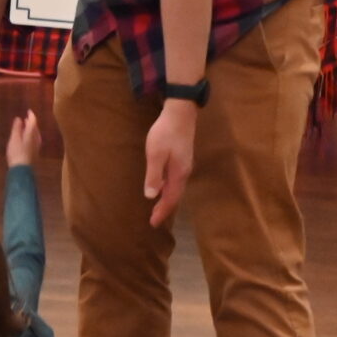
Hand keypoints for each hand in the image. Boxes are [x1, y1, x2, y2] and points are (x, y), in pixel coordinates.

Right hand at [6, 112, 40, 168]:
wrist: (21, 169)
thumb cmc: (16, 152)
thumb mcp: (14, 138)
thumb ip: (16, 128)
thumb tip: (19, 118)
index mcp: (32, 133)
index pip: (33, 121)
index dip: (31, 115)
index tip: (28, 111)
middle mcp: (37, 138)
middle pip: (35, 127)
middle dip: (31, 122)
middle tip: (26, 118)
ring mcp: (37, 146)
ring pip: (35, 134)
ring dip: (31, 129)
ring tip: (25, 126)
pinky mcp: (35, 152)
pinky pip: (34, 139)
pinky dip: (30, 135)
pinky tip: (26, 138)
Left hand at [144, 101, 197, 227]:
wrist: (181, 113)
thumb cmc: (166, 133)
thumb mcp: (156, 154)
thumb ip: (154, 175)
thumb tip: (151, 196)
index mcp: (178, 174)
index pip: (171, 199)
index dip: (162, 212)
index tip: (153, 224)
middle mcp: (184, 172)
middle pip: (176, 196)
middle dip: (165, 208)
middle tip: (154, 219)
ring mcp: (185, 164)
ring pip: (177, 188)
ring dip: (167, 199)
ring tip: (158, 206)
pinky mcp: (183, 158)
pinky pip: (176, 180)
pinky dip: (169, 188)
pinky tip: (162, 185)